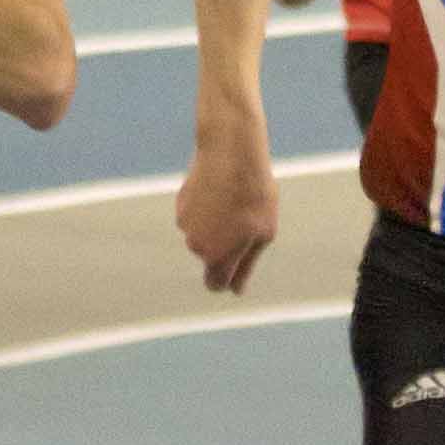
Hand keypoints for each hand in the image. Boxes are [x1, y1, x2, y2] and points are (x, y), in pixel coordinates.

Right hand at [177, 112, 279, 294]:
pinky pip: (197, 215)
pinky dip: (208, 209)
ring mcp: (185, 224)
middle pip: (211, 259)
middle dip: (226, 248)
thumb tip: (236, 290)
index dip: (227, 281)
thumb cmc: (255, 196)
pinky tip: (221, 190)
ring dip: (218, 226)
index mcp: (217, 257)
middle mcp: (196, 245)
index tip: (237, 271)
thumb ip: (246, 265)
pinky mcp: (181, 204)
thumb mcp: (263, 234)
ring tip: (235, 202)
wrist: (231, 153)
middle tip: (247, 222)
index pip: (215, 285)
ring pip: (203, 235)